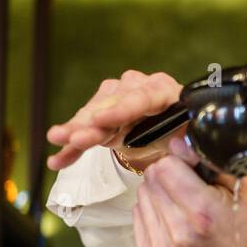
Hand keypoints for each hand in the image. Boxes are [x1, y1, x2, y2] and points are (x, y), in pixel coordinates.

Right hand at [46, 69, 182, 170]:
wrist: (171, 134)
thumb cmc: (182, 135)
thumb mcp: (189, 140)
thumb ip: (189, 143)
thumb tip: (186, 148)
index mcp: (164, 90)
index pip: (141, 98)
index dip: (120, 110)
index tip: (100, 120)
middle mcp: (137, 86)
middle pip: (110, 106)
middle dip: (89, 123)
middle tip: (71, 137)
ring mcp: (116, 96)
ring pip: (93, 114)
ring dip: (75, 131)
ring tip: (57, 142)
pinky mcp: (102, 111)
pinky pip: (84, 129)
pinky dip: (71, 146)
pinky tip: (58, 160)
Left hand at [131, 135, 246, 246]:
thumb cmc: (241, 221)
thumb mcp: (237, 184)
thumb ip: (207, 160)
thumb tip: (176, 143)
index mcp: (203, 213)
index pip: (165, 167)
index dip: (178, 162)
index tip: (191, 169)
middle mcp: (180, 233)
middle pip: (151, 180)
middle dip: (167, 176)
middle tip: (188, 188)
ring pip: (142, 196)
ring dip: (159, 194)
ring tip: (182, 206)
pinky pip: (137, 215)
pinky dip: (152, 212)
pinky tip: (172, 219)